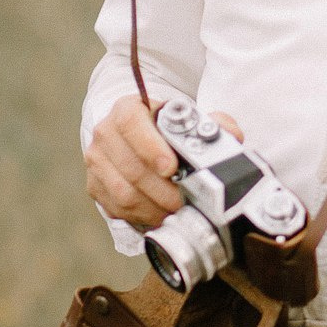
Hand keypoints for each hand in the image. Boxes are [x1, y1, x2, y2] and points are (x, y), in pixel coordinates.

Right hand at [85, 97, 243, 229]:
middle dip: (161, 190)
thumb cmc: (169, 129)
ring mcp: (98, 160)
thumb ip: (214, 124)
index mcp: (127, 110)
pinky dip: (140, 216)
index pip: (131, 125)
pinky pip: (116, 208)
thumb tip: (231, 135)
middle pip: (130, 167)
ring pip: (122, 192)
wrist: (142, 136)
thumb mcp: (191, 119)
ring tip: (174, 210)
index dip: (151, 148)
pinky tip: (159, 215)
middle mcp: (106, 133)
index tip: (171, 168)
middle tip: (183, 200)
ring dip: (152, 207)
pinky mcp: (95, 185)